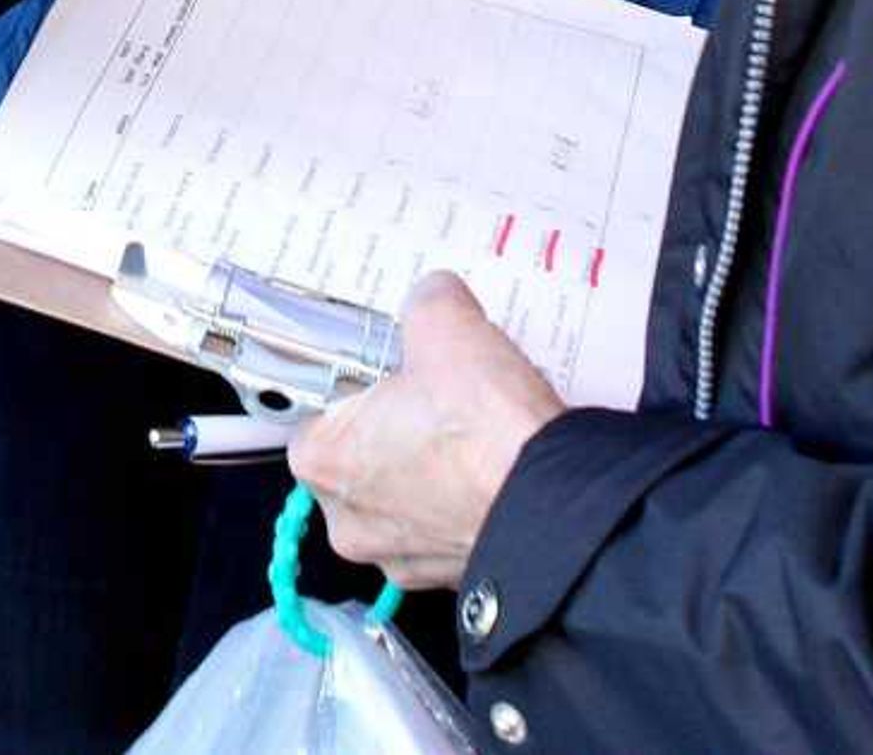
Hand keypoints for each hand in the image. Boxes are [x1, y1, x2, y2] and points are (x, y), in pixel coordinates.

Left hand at [287, 275, 562, 590]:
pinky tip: (495, 466)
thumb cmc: (485, 429)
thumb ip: (427, 302)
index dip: (360, 382)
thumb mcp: (447, 325)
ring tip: (477, 429)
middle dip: (400, 425)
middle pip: (364, 455)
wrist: (552, 504)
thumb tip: (436, 297)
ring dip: (434, 466)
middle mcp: (350, 520)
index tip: (392, 369)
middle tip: (440, 394)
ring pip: (407, 495)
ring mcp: (400, 556)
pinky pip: (446, 524)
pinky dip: (466, 499)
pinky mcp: (448, 575)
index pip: (320, 410)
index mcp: (324, 460)